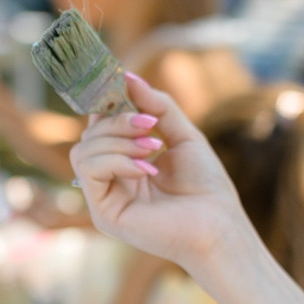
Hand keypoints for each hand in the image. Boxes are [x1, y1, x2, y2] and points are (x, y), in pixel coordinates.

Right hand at [71, 73, 250, 269]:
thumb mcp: (184, 135)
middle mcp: (111, 179)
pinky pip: (90, 171)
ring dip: (118, 140)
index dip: (107, 103)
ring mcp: (105, 198)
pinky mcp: (104, 213)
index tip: (122, 85)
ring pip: (84, 150)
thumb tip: (127, 76)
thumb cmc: (207, 188)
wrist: (219, 227)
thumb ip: (157, 106)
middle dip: (117, 120)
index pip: (100, 125)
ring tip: (153, 148)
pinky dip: (116, 160)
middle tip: (150, 126)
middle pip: (90, 134)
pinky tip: (146, 169)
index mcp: (126, 162)